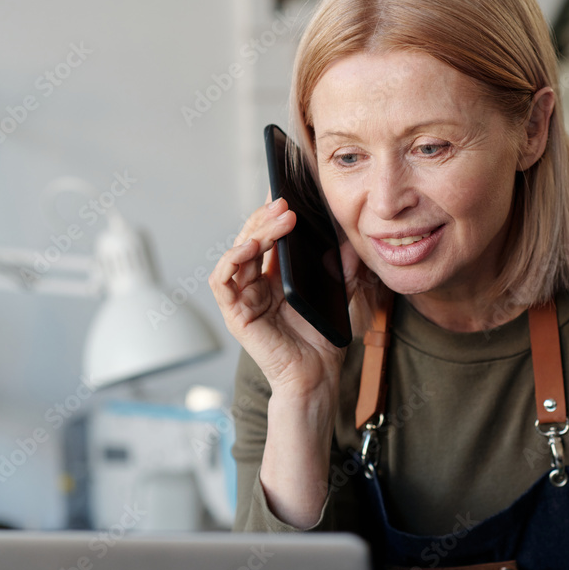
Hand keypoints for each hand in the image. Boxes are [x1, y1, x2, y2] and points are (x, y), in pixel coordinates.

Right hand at [209, 195, 356, 399]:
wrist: (316, 376)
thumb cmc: (320, 341)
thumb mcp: (336, 296)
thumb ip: (340, 270)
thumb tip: (347, 243)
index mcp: (273, 279)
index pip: (267, 238)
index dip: (272, 215)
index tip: (286, 193)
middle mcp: (254, 286)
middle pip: (250, 240)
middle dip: (265, 218)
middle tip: (285, 203)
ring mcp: (242, 299)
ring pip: (237, 254)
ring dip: (254, 232)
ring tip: (278, 219)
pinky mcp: (235, 314)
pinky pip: (221, 281)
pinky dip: (231, 260)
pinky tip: (251, 246)